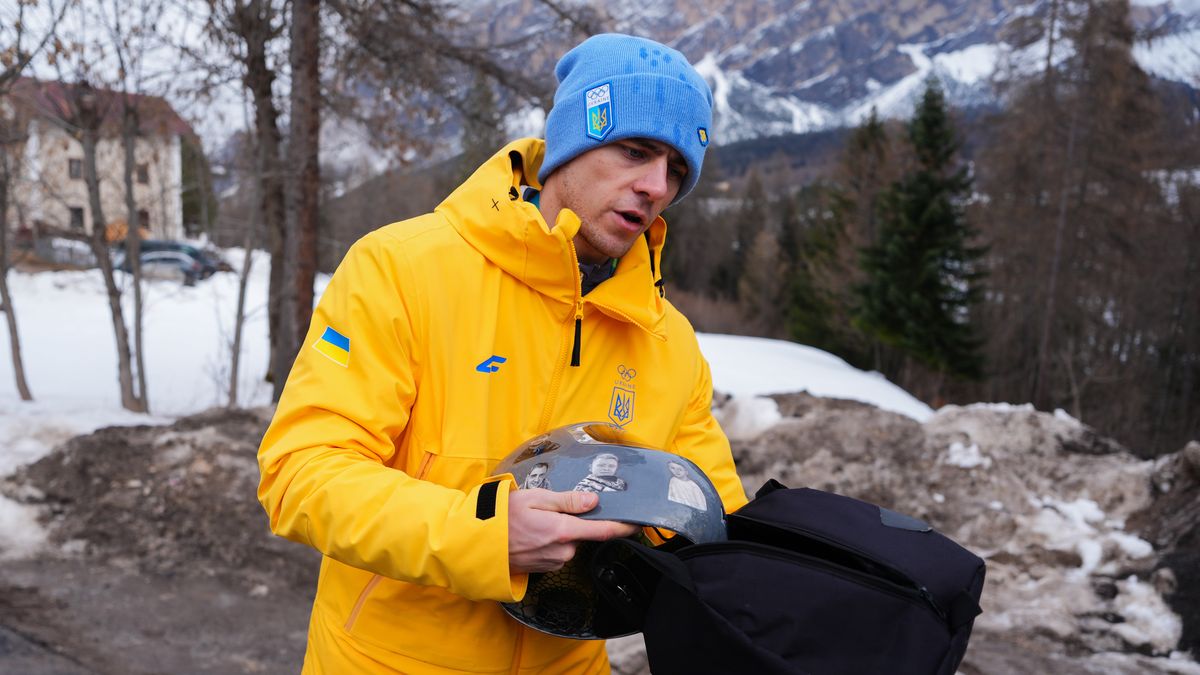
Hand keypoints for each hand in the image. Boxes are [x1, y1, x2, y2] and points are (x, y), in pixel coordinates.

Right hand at [508, 488, 639, 573]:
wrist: (478, 544)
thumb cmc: (503, 517)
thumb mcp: (536, 498)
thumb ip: (567, 501)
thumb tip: (593, 502)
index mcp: (563, 531)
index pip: (603, 531)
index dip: (624, 527)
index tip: (639, 523)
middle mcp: (562, 551)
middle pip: (583, 534)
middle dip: (574, 521)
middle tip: (550, 509)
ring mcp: (554, 562)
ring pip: (570, 543)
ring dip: (560, 532)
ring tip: (535, 522)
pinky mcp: (545, 568)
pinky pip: (558, 552)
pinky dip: (551, 541)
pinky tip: (533, 534)